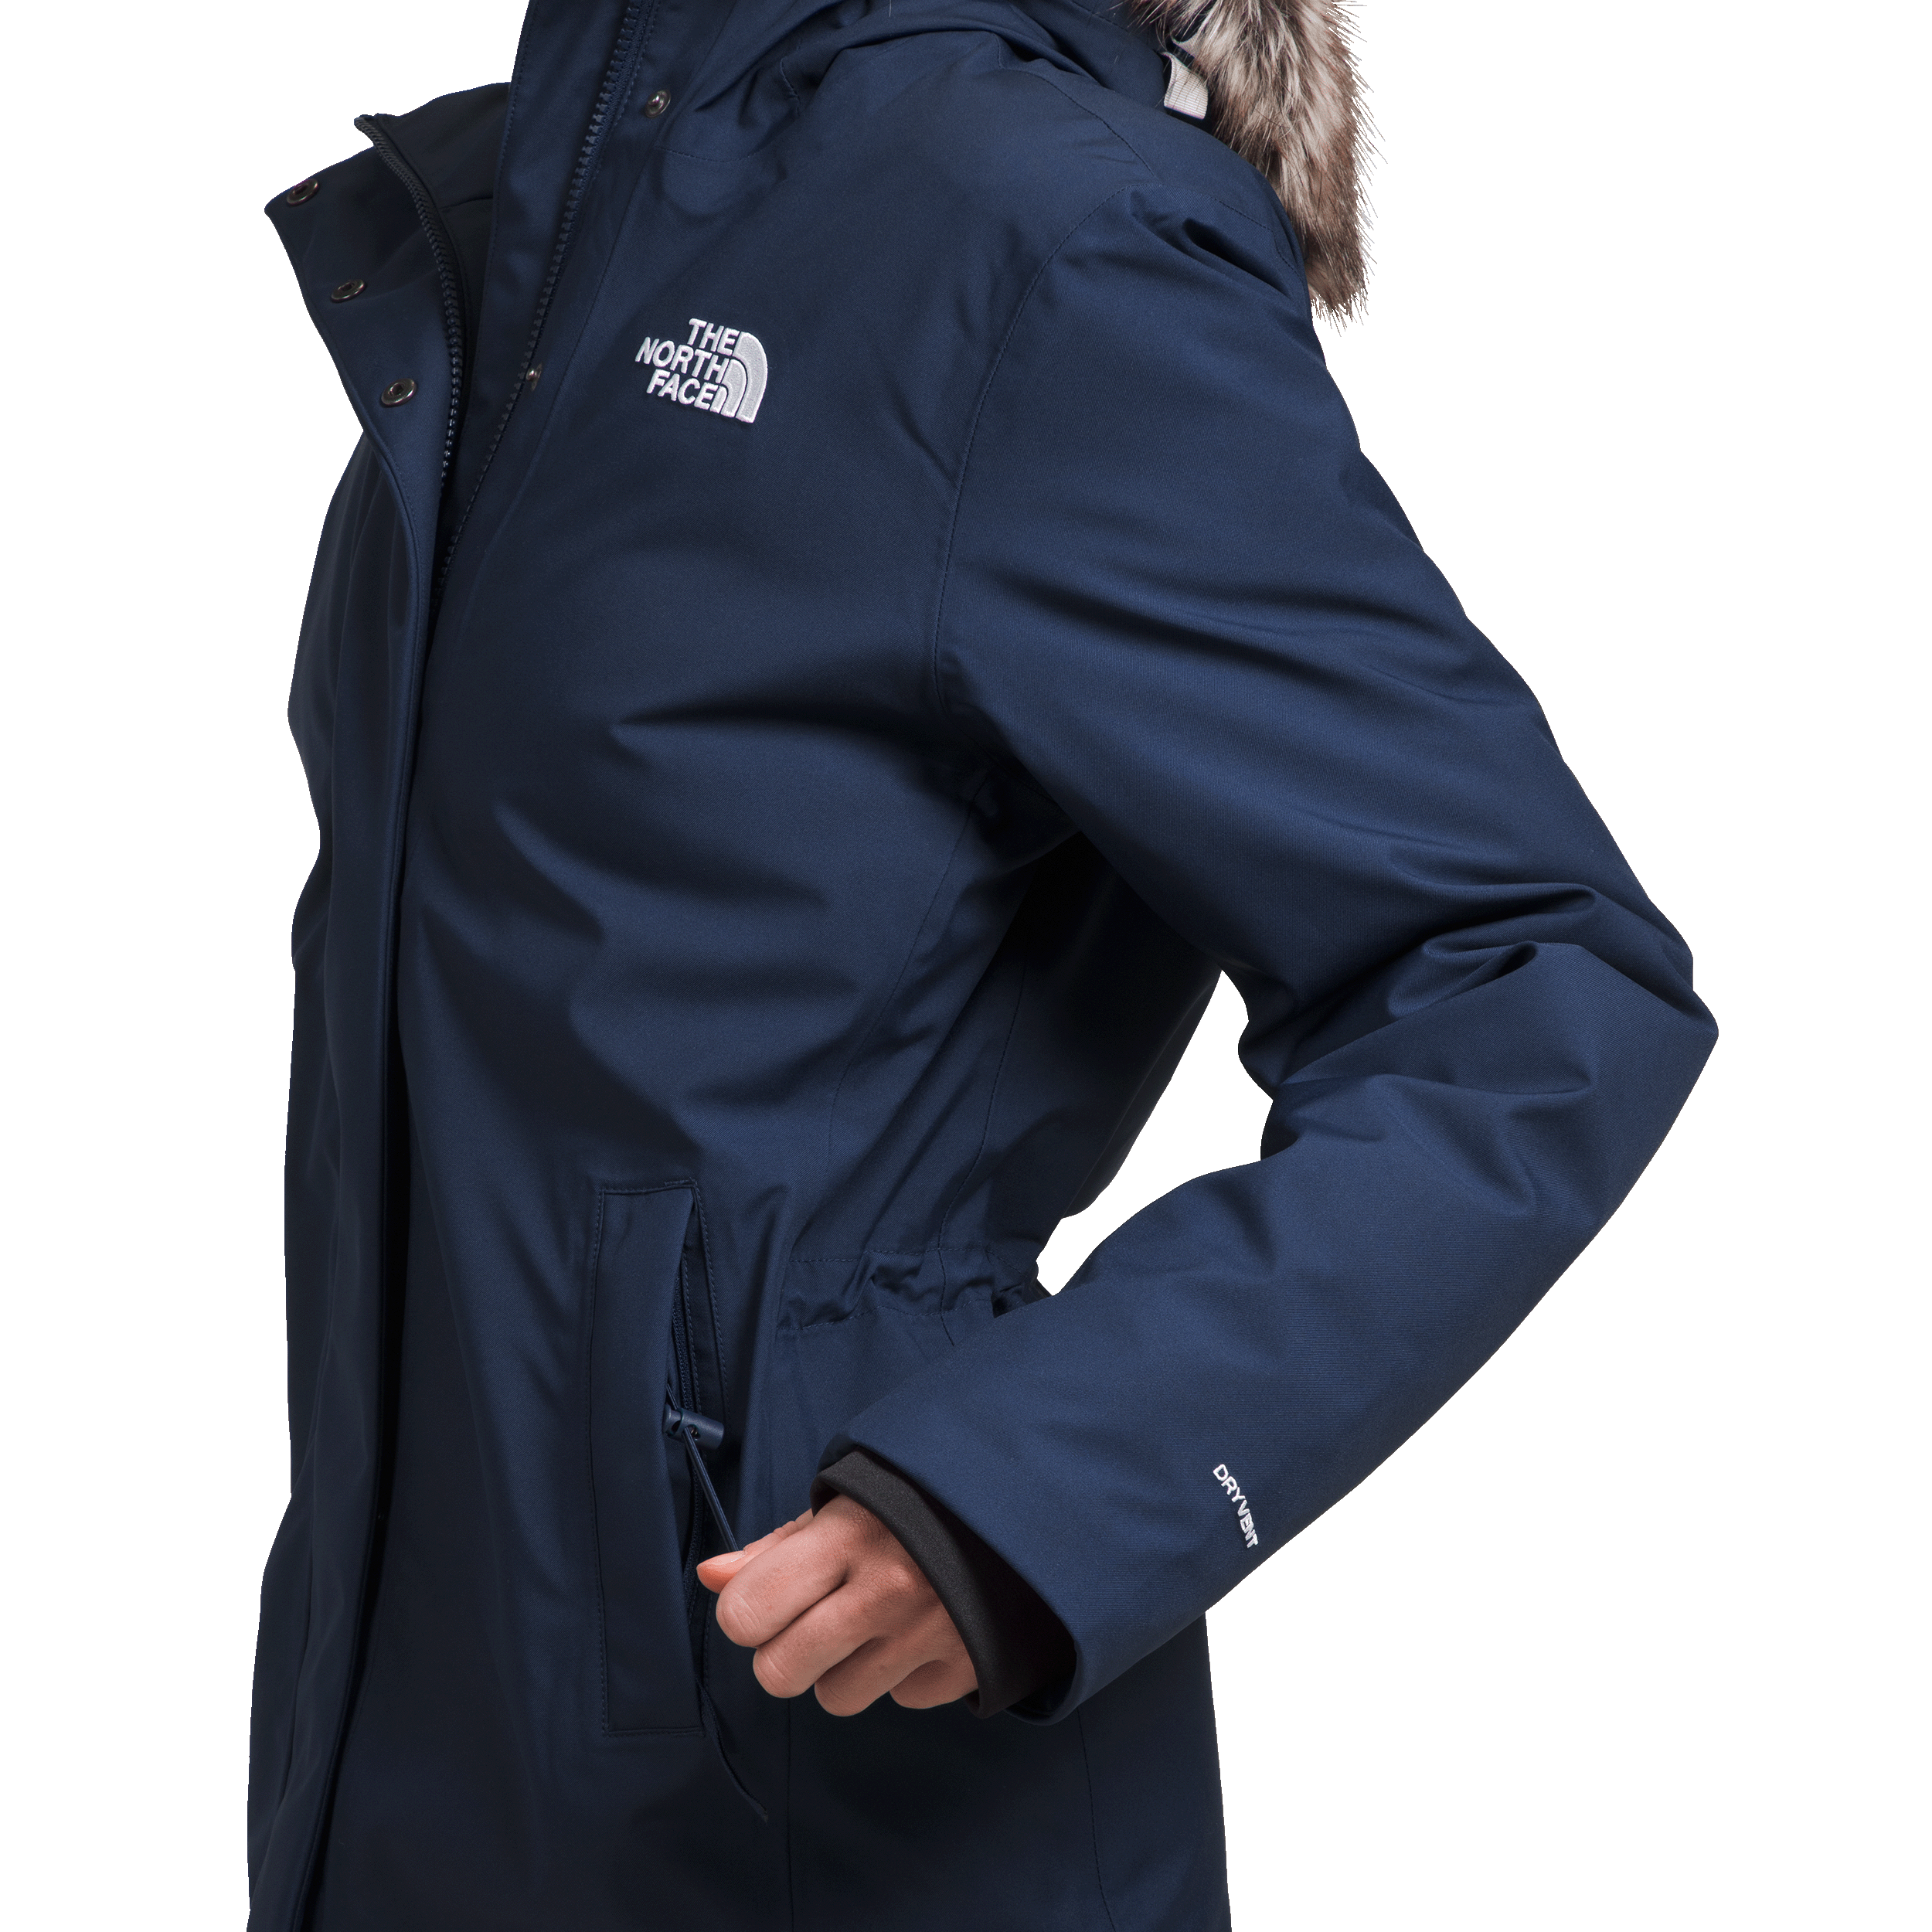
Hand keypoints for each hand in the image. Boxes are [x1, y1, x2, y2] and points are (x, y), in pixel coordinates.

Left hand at [696, 1495, 976, 1715]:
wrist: (1028, 1505)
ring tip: (875, 1619)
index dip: (747, 1612)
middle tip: (817, 1616)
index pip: (745, 1613)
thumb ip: (777, 1547)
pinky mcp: (965, 1667)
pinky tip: (921, 1628)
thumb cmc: (922, 1498)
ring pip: (835, 1698)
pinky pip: (901, 1700)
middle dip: (786, 1652)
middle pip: (779, 1673)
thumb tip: (712, 1576)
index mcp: (848, 1536)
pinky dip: (904, 1673)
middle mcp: (885, 1590)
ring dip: (845, 1668)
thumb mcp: (849, 1502)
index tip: (769, 1598)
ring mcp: (928, 1634)